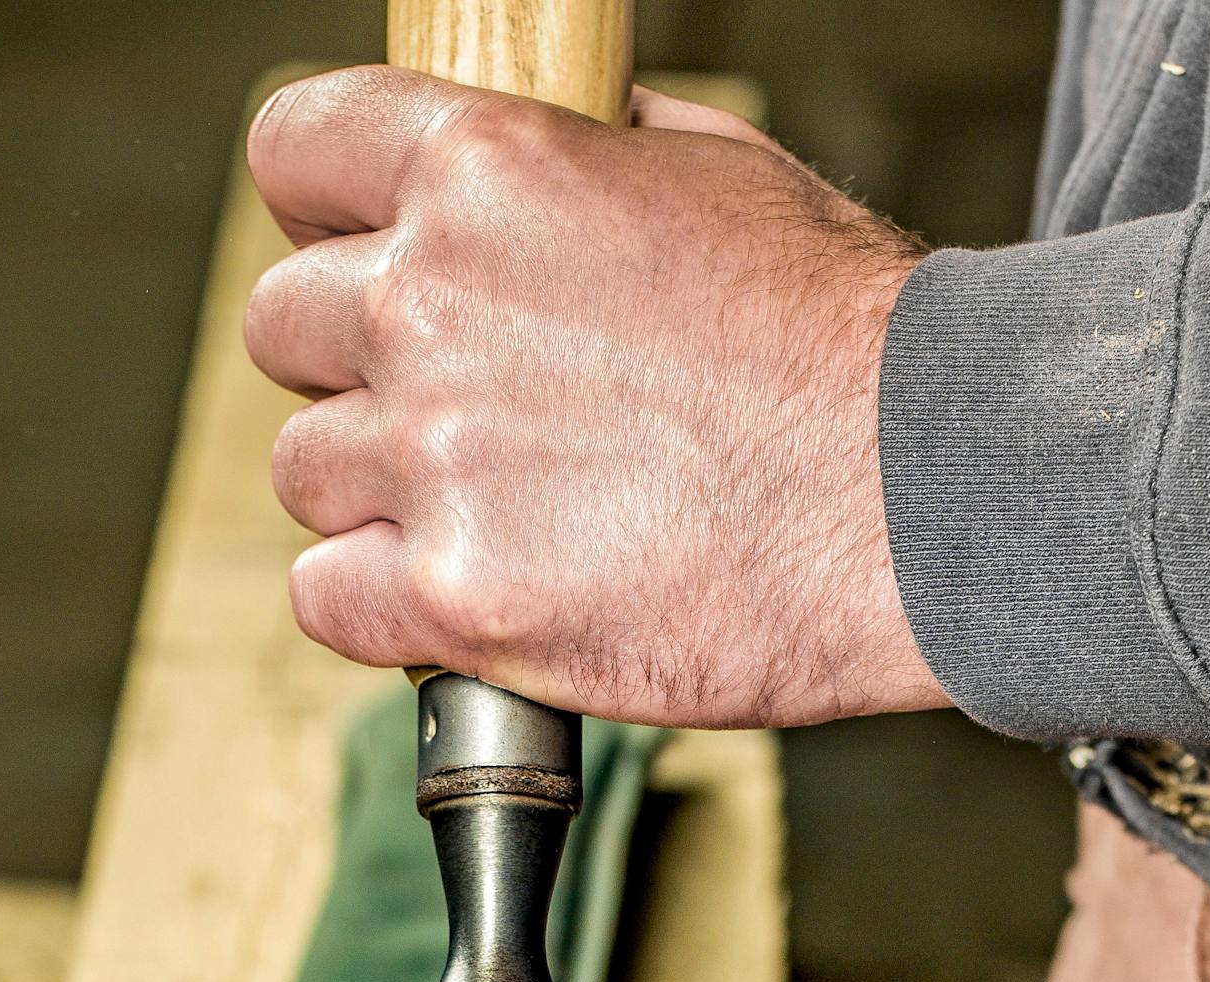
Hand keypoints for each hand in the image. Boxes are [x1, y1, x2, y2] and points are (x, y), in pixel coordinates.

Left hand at [243, 70, 946, 728]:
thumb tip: (558, 147)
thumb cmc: (851, 344)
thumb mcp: (723, 173)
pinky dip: (384, 606)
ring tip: (488, 509)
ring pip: (304, 472)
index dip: (320, 209)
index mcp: (487, 172)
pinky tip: (468, 592)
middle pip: (281, 326)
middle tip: (447, 408)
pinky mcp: (459, 595)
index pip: (295, 152)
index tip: (350, 251)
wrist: (928, 495)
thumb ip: (596, 156)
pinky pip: (330, 599)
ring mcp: (437, 456)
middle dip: (351, 365)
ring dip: (375, 493)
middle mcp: (432, 303)